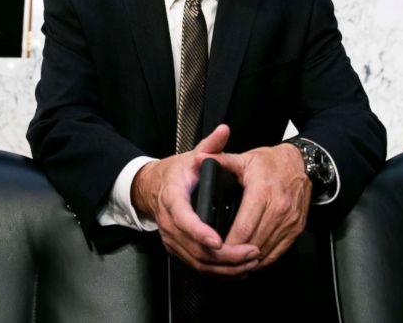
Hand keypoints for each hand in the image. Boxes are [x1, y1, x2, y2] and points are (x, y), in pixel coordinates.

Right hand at [131, 125, 260, 275]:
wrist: (152, 188)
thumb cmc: (175, 174)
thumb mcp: (191, 156)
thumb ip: (210, 146)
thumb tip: (224, 131)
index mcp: (173, 199)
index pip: (185, 219)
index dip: (200, 232)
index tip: (218, 240)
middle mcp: (170, 223)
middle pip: (195, 248)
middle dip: (224, 256)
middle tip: (250, 253)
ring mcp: (172, 238)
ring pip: (197, 262)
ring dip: (224, 267)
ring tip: (249, 263)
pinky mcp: (177, 248)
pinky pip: (196, 265)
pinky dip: (217, 271)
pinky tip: (236, 270)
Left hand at [215, 143, 311, 268]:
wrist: (300, 163)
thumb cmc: (271, 163)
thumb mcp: (244, 159)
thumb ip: (221, 162)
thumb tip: (197, 159)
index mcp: (262, 192)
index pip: (243, 226)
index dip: (228, 242)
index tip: (216, 248)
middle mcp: (278, 208)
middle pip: (253, 241)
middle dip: (235, 254)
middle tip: (220, 260)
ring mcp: (289, 220)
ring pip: (266, 249)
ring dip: (249, 259)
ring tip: (232, 263)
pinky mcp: (296, 228)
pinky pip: (279, 251)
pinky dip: (264, 259)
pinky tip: (251, 260)